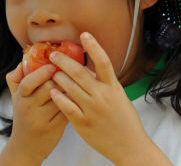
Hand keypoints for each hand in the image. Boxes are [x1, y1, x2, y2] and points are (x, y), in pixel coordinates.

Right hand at [0, 63, 68, 164]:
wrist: (25, 146)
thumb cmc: (23, 115)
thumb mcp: (15, 97)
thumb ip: (16, 78)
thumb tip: (23, 60)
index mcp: (20, 98)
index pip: (28, 82)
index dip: (41, 73)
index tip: (52, 65)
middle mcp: (29, 108)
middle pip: (48, 88)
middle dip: (61, 78)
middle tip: (71, 71)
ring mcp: (41, 119)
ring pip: (60, 98)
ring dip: (70, 89)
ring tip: (77, 81)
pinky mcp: (54, 128)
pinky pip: (67, 110)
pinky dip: (74, 102)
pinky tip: (79, 96)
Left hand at [49, 32, 171, 165]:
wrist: (130, 146)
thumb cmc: (125, 120)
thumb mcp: (119, 97)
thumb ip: (105, 84)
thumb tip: (90, 69)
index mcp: (113, 88)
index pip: (103, 62)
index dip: (94, 46)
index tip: (84, 34)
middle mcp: (102, 96)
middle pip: (80, 72)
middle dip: (64, 61)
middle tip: (53, 54)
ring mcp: (92, 110)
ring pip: (70, 88)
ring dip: (58, 77)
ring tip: (50, 72)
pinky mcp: (83, 123)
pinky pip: (67, 107)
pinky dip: (58, 98)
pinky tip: (52, 91)